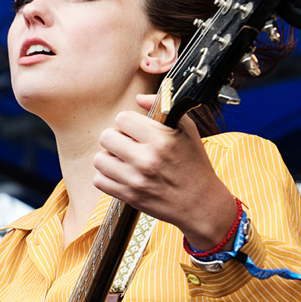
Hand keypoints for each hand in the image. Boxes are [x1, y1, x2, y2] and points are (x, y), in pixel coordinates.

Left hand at [93, 95, 236, 250]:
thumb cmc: (195, 165)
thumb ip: (164, 108)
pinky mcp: (129, 197)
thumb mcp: (188, 131)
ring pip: (99, 159)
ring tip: (123, 160)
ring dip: (109, 158)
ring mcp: (136, 181)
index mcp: (161, 140)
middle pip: (106, 137)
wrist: (201, 204)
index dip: (127, 122)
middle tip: (126, 144)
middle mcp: (147, 160)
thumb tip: (138, 97)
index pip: (122, 119)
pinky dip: (107, 177)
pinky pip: (99, 181)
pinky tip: (121, 174)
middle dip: (115, 138)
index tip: (135, 130)